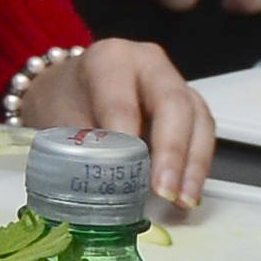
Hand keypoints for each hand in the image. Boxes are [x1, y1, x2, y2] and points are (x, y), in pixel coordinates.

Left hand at [17, 40, 218, 217]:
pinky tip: (187, 194)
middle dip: (171, 152)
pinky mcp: (189, 107)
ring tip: (183, 200)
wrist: (67, 90)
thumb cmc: (63, 103)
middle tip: (164, 191)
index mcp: (110, 59)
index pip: (122, 101)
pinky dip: (196, 166)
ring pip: (198, 119)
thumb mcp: (58, 121)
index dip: (126, 140)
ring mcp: (175, 83)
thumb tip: (99, 188)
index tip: (126, 174)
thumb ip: (81, 150)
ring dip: (193, 165)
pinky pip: (202, 134)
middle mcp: (149, 65)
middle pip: (172, 104)